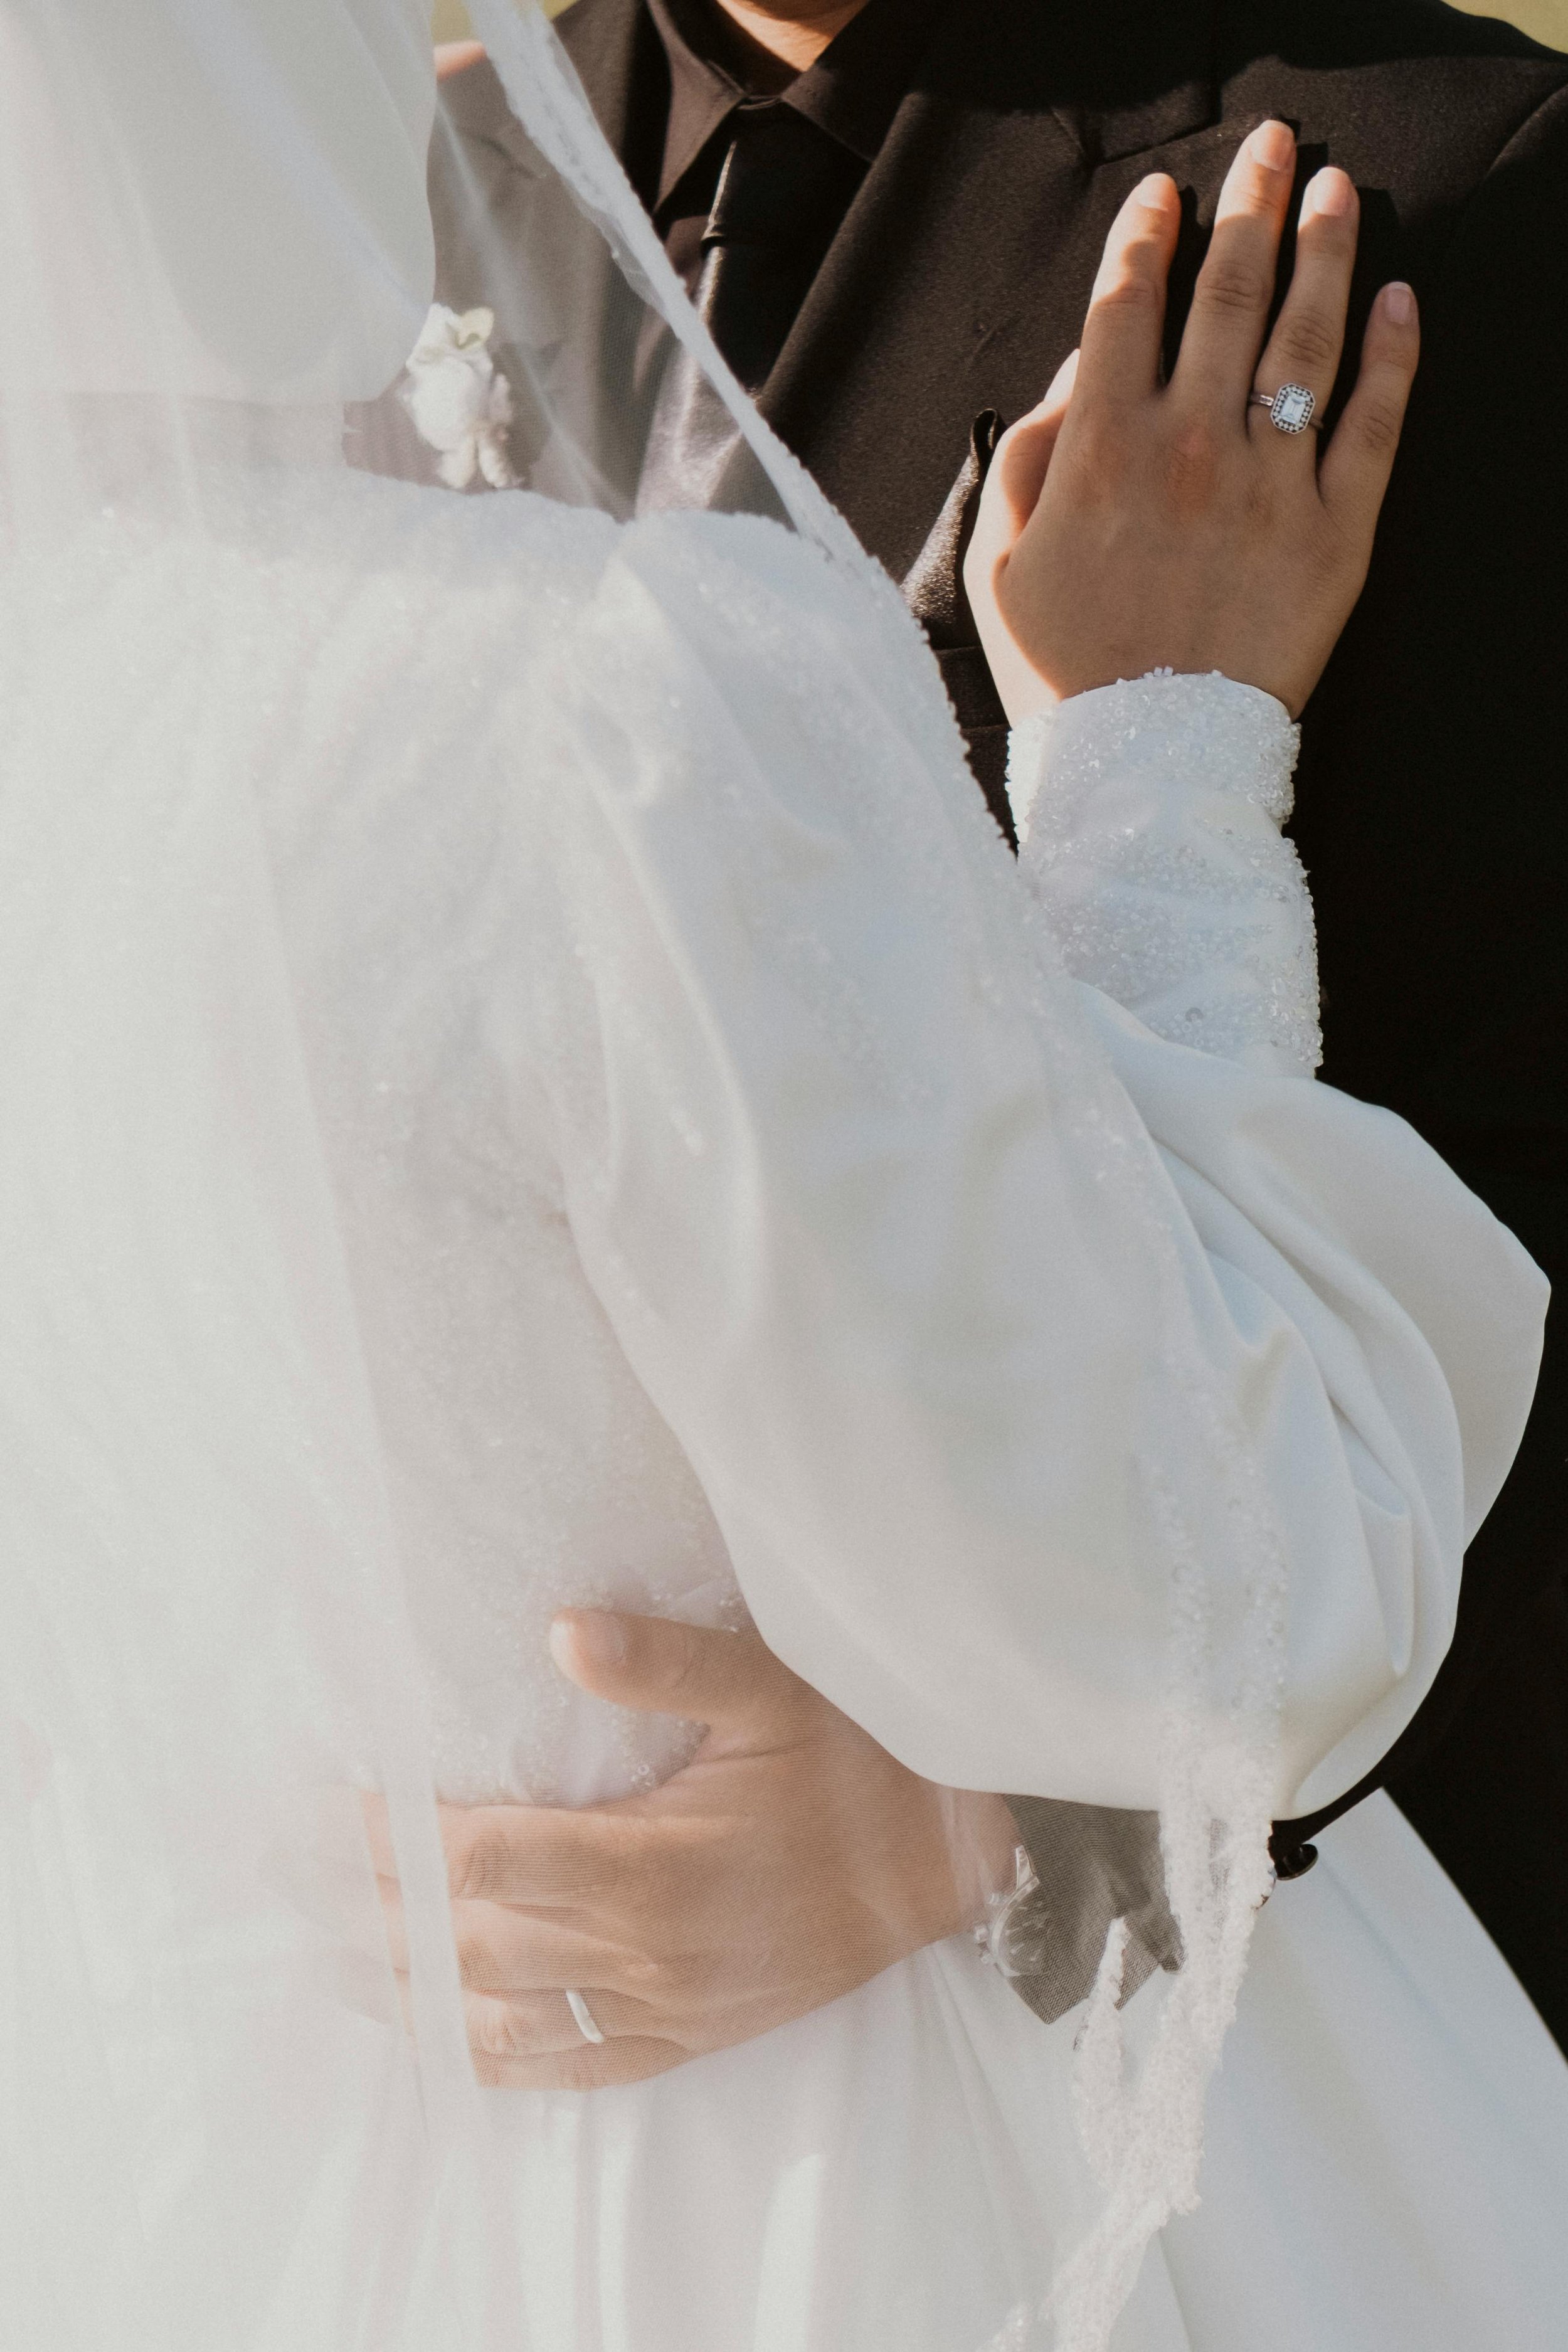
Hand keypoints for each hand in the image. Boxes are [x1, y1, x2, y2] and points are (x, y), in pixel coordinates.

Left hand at [366, 1610, 1019, 2088]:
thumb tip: (560, 1628)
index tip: (326, 1806)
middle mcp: (644, 1950)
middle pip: (467, 1942)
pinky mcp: (686, 2036)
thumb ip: (668, 1660)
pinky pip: (568, 2065)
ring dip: (405, 1986)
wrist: (945, 1865)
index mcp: (652, 1862)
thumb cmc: (858, 1761)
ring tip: (329, 1949)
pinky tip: (439, 2033)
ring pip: (500, 2015)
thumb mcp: (775, 1686)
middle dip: (372, 1906)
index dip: (392, 1839)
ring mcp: (663, 2006)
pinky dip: (490, 2055)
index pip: (481, 1861)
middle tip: (291, 1874)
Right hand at [964, 121, 1420, 720]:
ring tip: (1338, 191)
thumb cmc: (1062, 674)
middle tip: (1273, 149)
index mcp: (1101, 451)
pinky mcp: (1337, 536)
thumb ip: (1024, 458)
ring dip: (1325, 248)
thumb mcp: (999, 566)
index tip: (1163, 199)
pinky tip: (1399, 302)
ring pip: (1307, 337)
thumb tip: (1073, 372)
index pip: (1127, 305)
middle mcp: (1190, 449)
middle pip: (1226, 292)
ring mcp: (1271, 489)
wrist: (1143, 772)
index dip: (1145, 235)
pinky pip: (1374, 426)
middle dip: (1251, 204)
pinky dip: (1393, 356)